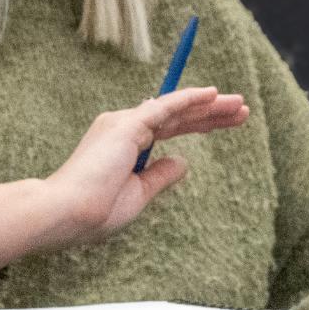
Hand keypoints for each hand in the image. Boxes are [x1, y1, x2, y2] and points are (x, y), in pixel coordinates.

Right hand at [0, 86, 249, 270]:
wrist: (65, 214)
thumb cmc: (95, 211)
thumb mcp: (138, 194)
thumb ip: (159, 175)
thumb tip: (182, 161)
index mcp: (126, 145)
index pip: (171, 128)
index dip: (201, 123)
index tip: (226, 122)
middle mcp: (124, 128)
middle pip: (178, 116)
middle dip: (212, 113)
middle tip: (242, 109)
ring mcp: (124, 124)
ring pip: (176, 109)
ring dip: (210, 105)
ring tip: (240, 104)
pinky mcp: (127, 125)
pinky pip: (164, 107)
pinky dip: (189, 99)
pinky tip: (212, 95)